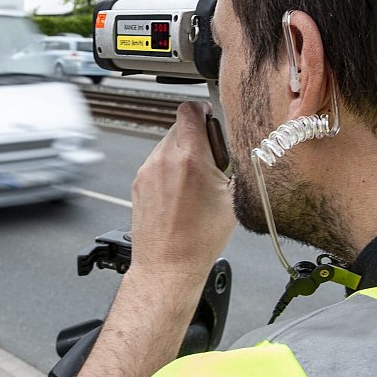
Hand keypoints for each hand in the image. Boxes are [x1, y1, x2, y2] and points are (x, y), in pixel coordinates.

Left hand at [129, 101, 235, 290]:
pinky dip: (169, 170)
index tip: (209, 117)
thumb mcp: (232, 199)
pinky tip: (180, 194)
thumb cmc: (198, 241)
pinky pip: (156, 164)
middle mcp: (163, 160)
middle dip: (196, 138)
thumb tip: (238, 151)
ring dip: (182, 154)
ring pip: (166, 145)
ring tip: (195, 183)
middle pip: (179, 127)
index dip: (202, 110)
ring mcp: (147, 172)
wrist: (168, 266)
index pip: (190, 110)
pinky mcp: (139, 184)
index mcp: (189, 159)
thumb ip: (234, 166)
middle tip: (210, 161)